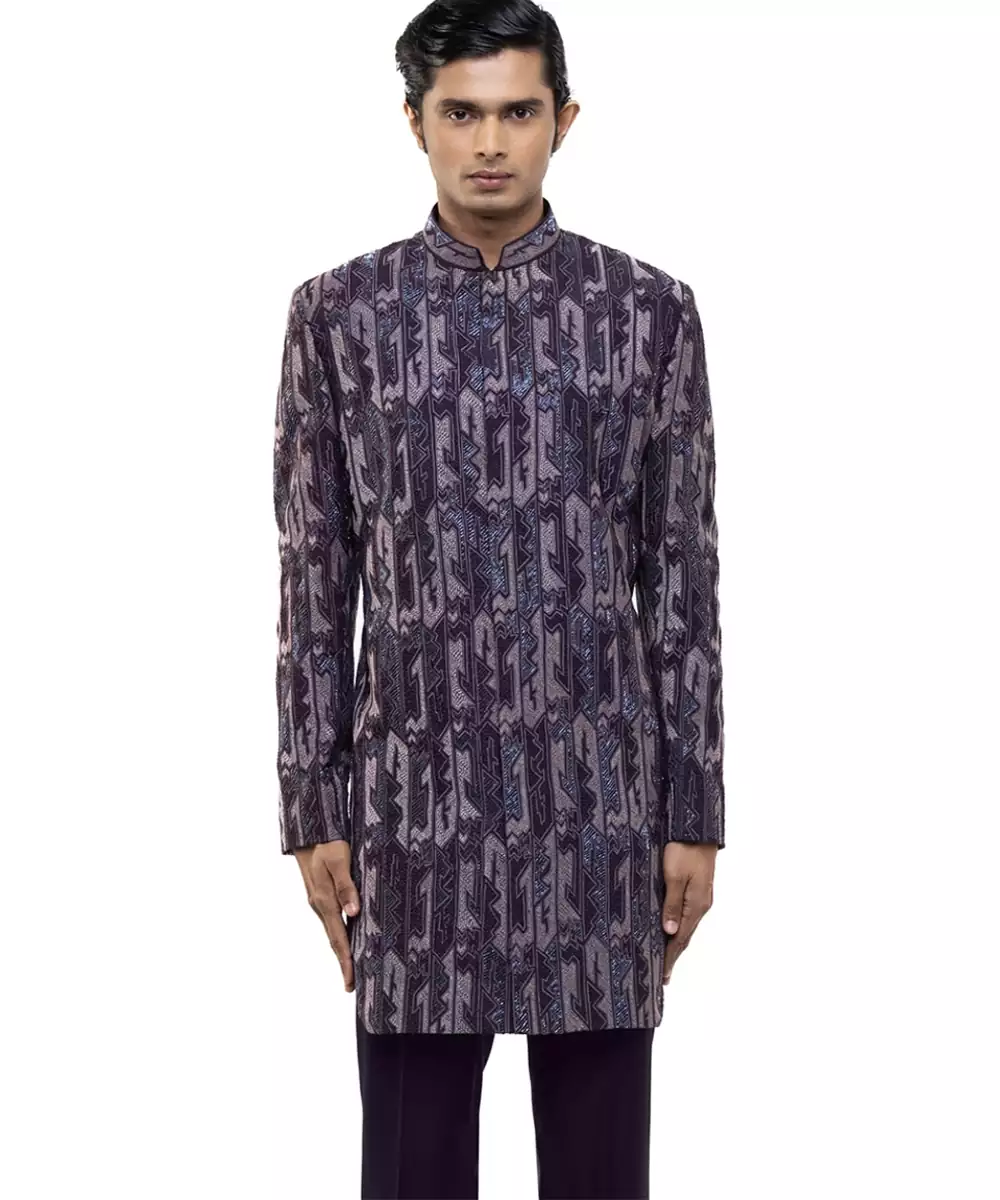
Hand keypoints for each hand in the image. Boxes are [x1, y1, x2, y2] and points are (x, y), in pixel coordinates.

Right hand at [294, 840, 361, 991]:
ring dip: (341, 952)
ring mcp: (320, 902)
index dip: (345, 960)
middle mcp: (320, 906)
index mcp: (324, 900)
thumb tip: (353, 913)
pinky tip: (348, 941)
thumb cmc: (327, 844)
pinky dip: (340, 936)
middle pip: (334, 941)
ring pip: (333, 932)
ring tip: (351, 970)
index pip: (338, 937)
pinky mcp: (322, 897)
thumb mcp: (339, 860)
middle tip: (351, 986)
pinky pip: (333, 922)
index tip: (350, 981)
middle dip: (343, 963)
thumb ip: (346, 886)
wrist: (310, 833)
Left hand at [661, 841, 716, 985]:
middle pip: (685, 936)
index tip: (663, 976)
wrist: (697, 828)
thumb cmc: (684, 848)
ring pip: (686, 925)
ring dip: (675, 942)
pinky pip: (686, 914)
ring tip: (664, 957)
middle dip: (673, 955)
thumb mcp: (674, 876)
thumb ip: (671, 904)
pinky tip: (670, 929)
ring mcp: (700, 897)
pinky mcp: (696, 888)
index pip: (680, 939)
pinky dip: (678, 926)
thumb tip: (670, 931)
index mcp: (695, 905)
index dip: (670, 958)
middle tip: (662, 975)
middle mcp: (700, 904)